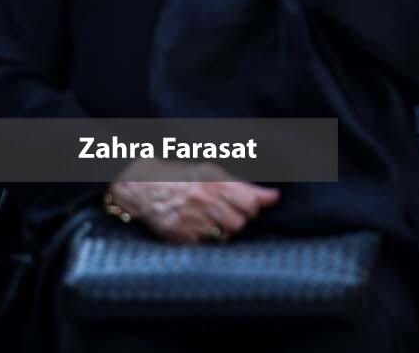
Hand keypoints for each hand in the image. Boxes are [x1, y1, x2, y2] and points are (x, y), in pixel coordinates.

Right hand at [109, 166, 277, 245]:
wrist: (145, 188)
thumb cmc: (183, 177)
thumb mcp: (214, 173)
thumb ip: (245, 187)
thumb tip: (274, 198)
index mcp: (216, 182)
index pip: (251, 204)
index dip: (253, 207)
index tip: (249, 206)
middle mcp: (205, 202)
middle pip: (240, 223)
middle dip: (239, 219)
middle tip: (228, 212)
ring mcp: (192, 221)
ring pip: (226, 235)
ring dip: (224, 230)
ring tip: (213, 219)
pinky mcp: (181, 237)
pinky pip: (206, 245)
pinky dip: (206, 238)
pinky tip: (198, 227)